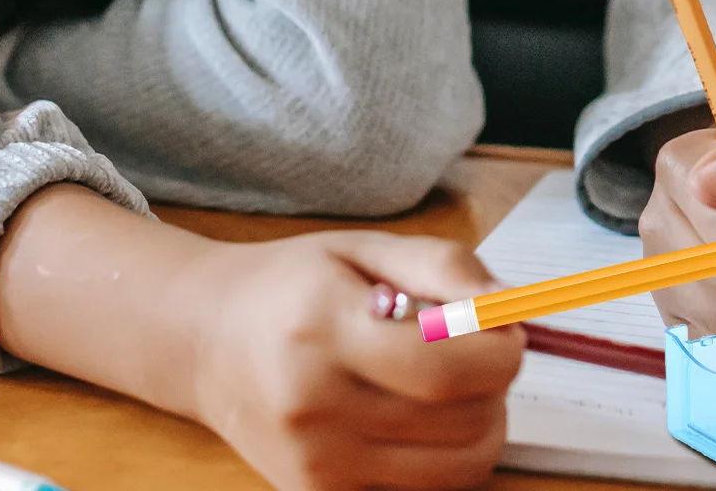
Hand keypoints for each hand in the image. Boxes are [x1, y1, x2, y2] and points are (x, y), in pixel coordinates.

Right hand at [187, 230, 522, 490]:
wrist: (206, 341)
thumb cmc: (292, 285)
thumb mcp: (365, 248)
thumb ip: (442, 266)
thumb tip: (508, 305)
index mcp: (325, 332)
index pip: (444, 368)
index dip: (500, 352)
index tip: (508, 329)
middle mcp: (315, 410)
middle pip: (460, 425)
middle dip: (496, 386)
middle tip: (480, 351)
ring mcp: (315, 467)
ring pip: (453, 471)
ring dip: (479, 426)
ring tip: (451, 384)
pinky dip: (442, 460)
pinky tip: (420, 418)